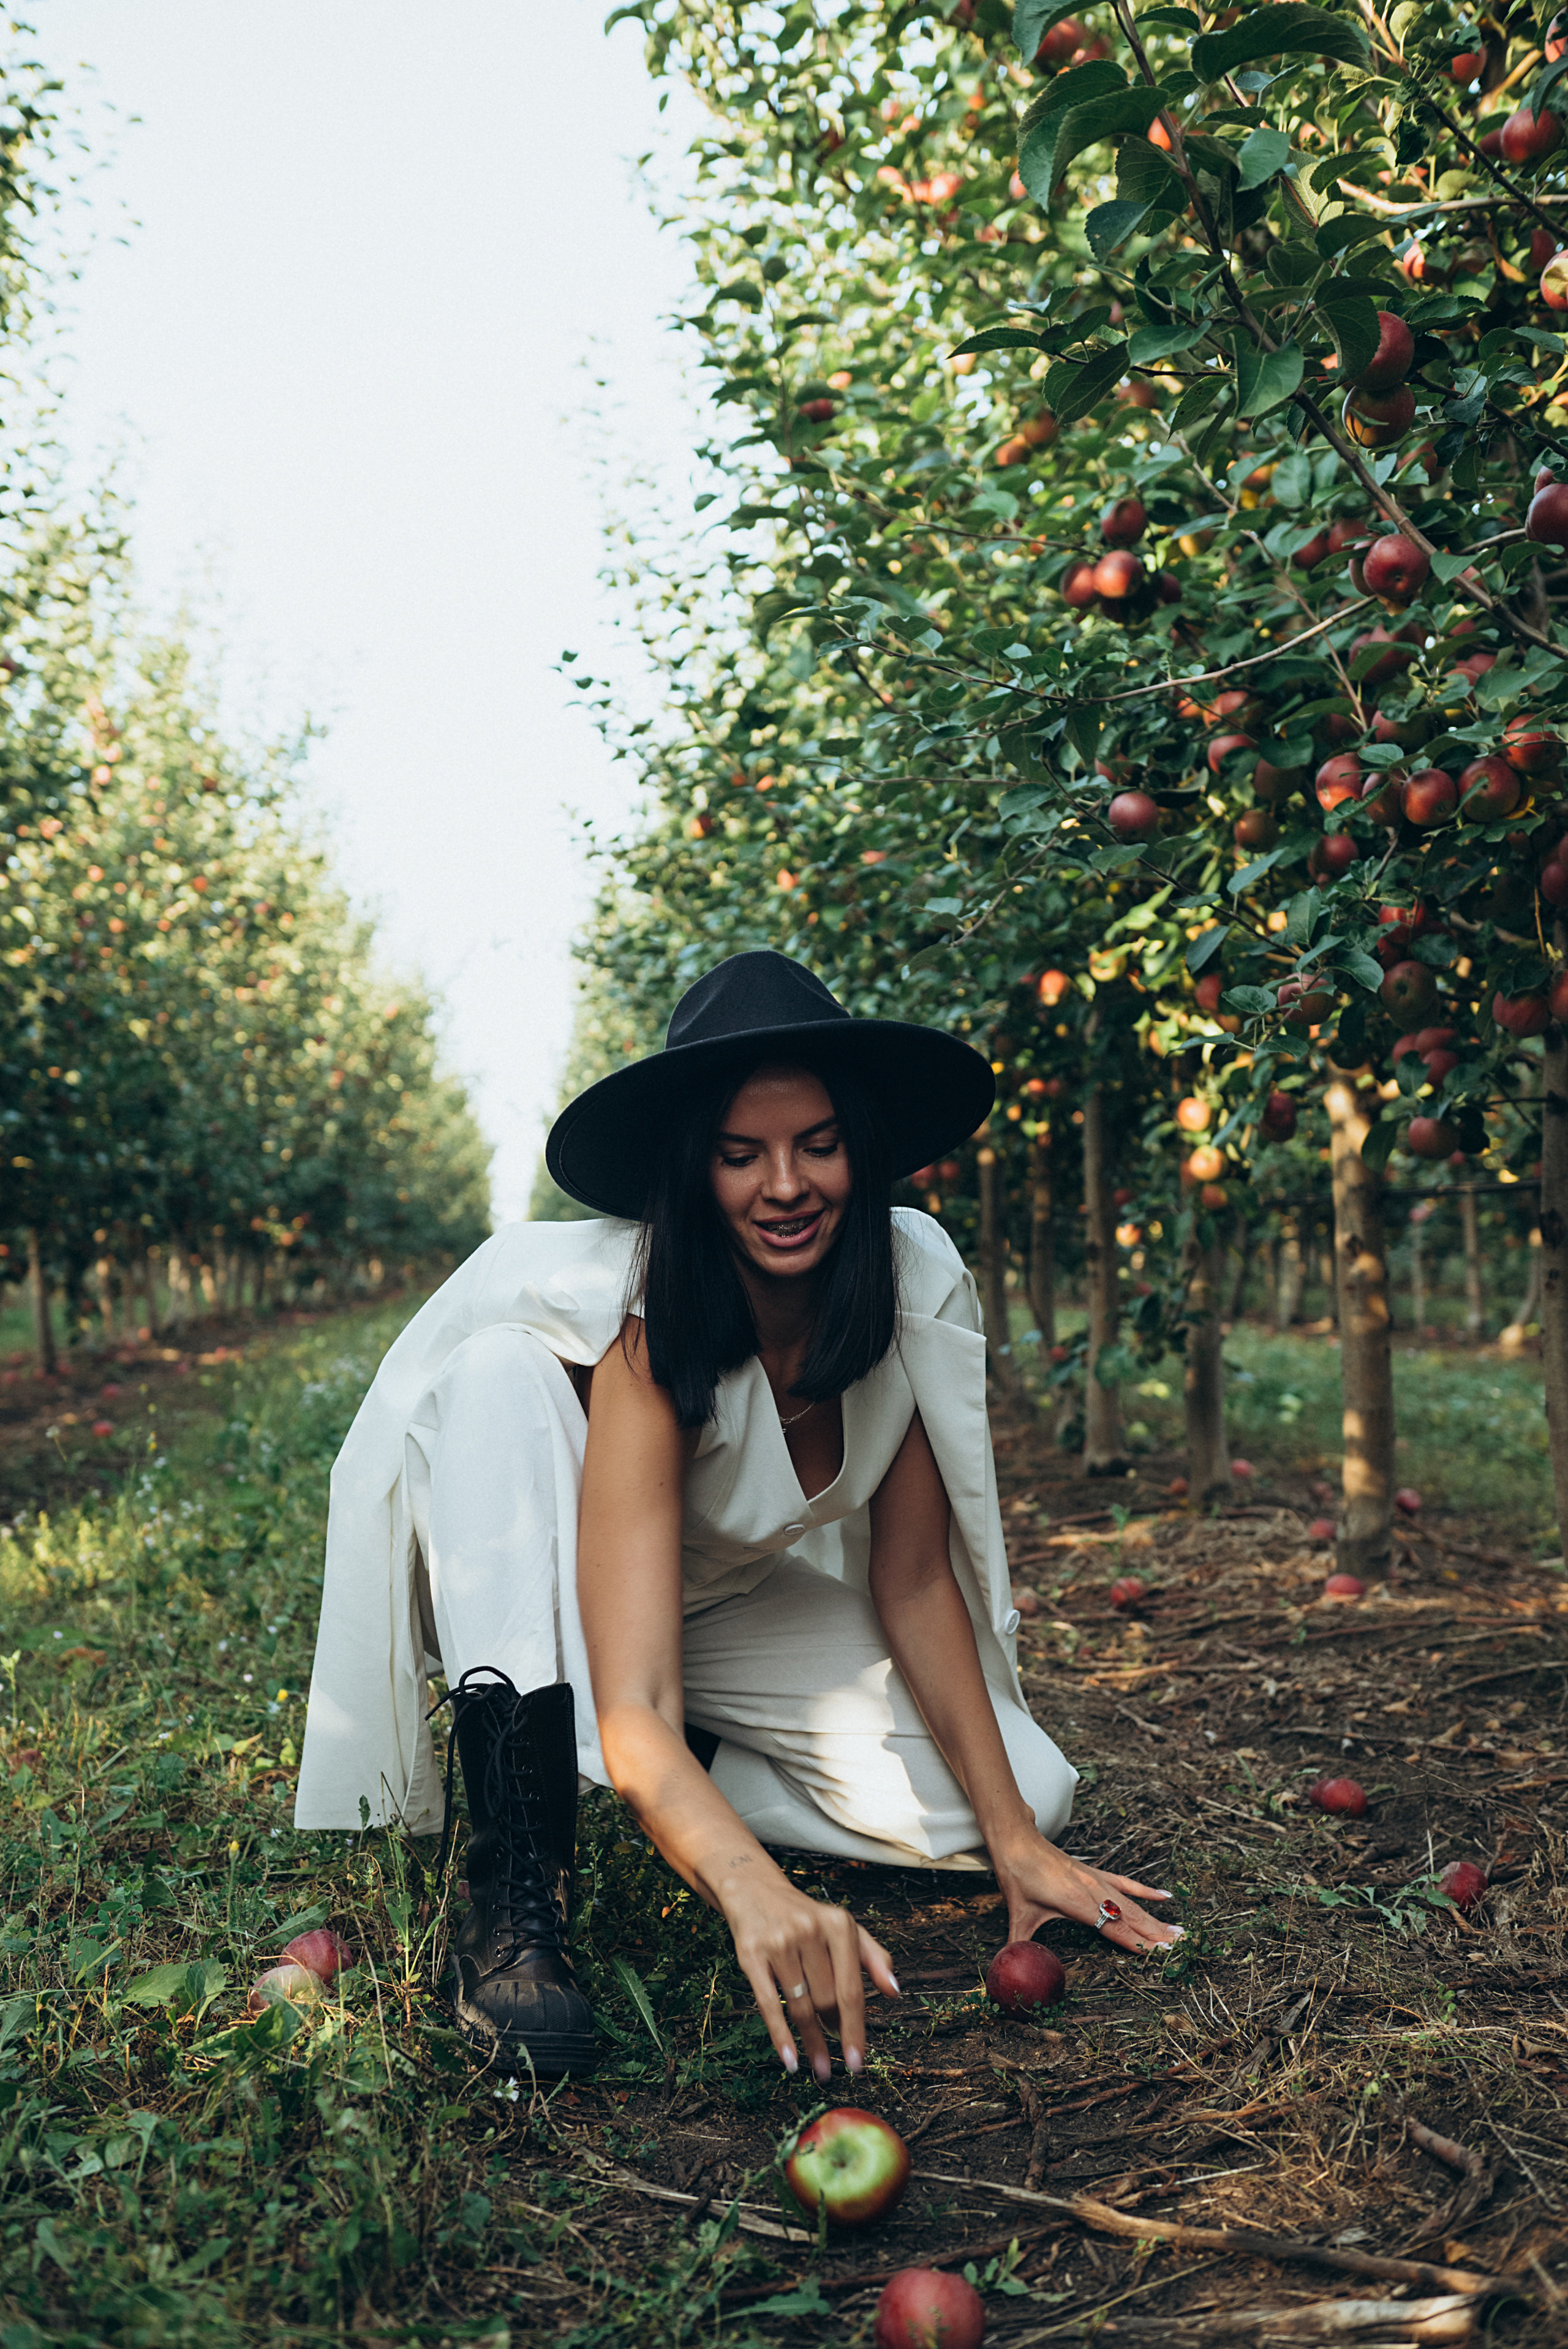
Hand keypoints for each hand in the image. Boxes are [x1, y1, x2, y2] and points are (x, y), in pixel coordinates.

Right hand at [718, 1860, 899, 2081]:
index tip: (857, 2062)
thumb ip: (874, 1957)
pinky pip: (768, 2004)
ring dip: (811, 2044)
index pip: (852, 1989)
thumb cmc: (807, 1918)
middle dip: (832, 2033)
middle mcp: (810, 1930)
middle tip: (834, 2060)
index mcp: (839, 1924)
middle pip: (826, 2001)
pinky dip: (781, 2037)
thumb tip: (895, 1992)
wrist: (755, 1889)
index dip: (855, 2030)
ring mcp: (779, 1942)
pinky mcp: (752, 1954)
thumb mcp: (844, 1928)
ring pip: (800, 2007)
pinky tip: (790, 2061)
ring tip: (819, 2067)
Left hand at [991, 1828, 1182, 1956]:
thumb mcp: (1018, 1915)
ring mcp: (1097, 1879)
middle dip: (1156, 1934)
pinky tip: (1164, 1896)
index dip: (1138, 1943)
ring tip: (1179, 1931)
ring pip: (1132, 1903)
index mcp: (1078, 1903)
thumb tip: (1008, 1970)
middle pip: (1131, 1917)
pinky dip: (1145, 1890)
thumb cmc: (1017, 1877)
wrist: (1016, 1840)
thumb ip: (1018, 1945)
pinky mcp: (1095, 1872)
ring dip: (1155, 1918)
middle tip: (1181, 1949)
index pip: (1115, 1929)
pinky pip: (1125, 1883)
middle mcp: (1093, 1891)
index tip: (1162, 1953)